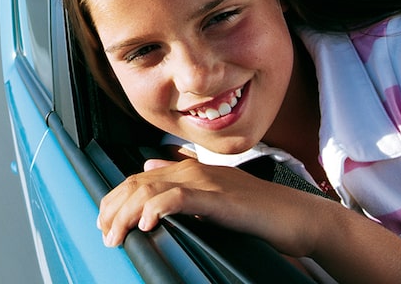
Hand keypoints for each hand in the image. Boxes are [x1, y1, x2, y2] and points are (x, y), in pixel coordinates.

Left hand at [97, 158, 330, 256]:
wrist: (296, 216)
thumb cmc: (257, 209)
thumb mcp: (211, 191)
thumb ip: (179, 180)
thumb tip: (148, 167)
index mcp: (186, 169)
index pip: (137, 180)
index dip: (115, 200)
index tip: (103, 223)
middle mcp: (191, 170)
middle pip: (136, 185)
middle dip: (114, 210)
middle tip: (105, 234)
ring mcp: (205, 181)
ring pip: (150, 191)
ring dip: (127, 214)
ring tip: (117, 234)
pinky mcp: (218, 198)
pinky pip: (179, 198)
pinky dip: (158, 209)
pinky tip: (147, 224)